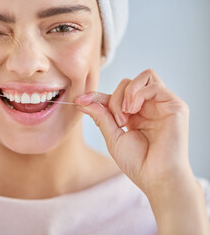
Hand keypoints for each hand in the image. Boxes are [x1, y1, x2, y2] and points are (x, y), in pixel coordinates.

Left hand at [75, 69, 192, 193]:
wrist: (156, 177)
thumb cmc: (138, 162)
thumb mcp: (113, 137)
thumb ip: (101, 116)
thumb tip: (83, 101)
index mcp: (136, 115)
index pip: (115, 95)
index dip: (96, 95)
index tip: (80, 100)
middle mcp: (149, 107)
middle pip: (127, 83)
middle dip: (114, 98)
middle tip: (117, 121)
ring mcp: (162, 105)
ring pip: (142, 77)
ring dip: (126, 93)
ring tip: (125, 116)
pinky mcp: (175, 105)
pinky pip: (153, 84)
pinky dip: (137, 93)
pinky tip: (133, 111)